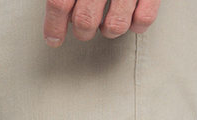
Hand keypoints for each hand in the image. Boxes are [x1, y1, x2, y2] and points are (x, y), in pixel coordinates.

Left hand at [43, 0, 160, 46]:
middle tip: (84, 28)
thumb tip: (59, 4)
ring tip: (107, 23)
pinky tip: (130, 17)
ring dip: (108, 30)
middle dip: (82, 31)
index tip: (53, 38)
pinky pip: (143, 18)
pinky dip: (135, 24)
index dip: (54, 25)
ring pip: (115, 25)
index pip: (60, 2)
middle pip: (85, 20)